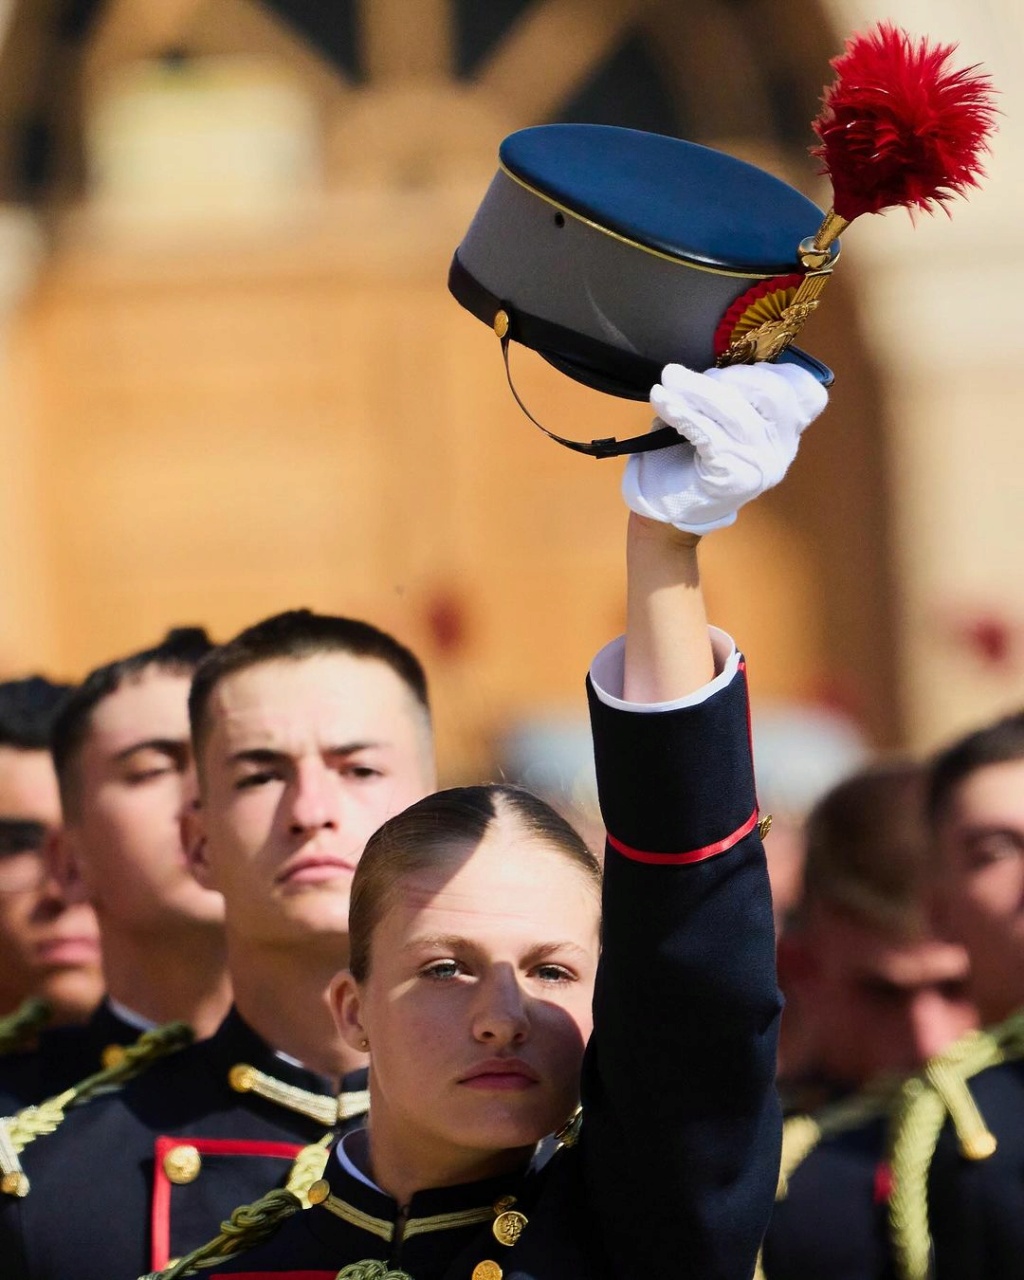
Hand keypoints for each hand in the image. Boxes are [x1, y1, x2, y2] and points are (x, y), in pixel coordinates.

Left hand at [622, 362, 827, 533]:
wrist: (668, 512)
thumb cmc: (690, 459)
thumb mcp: (720, 420)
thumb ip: (732, 393)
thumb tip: (715, 361)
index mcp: (787, 433)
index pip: (809, 395)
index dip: (776, 371)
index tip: (735, 366)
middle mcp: (783, 450)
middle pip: (772, 394)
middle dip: (728, 375)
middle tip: (687, 375)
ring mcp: (761, 466)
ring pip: (737, 413)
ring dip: (696, 391)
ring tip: (668, 381)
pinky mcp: (733, 478)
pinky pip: (709, 434)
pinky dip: (682, 412)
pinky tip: (661, 400)